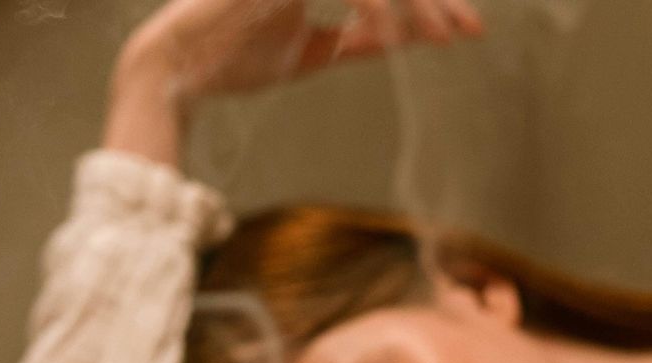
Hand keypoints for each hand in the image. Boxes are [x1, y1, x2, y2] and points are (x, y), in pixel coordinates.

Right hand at [104, 0, 482, 164]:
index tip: (468, 30)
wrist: (179, 68)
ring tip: (445, 36)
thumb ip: (359, 39)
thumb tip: (407, 39)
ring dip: (416, 4)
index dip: (430, 0)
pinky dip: (378, 12)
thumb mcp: (315, 50)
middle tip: (472, 30)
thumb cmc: (237, 57)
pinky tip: (396, 38)